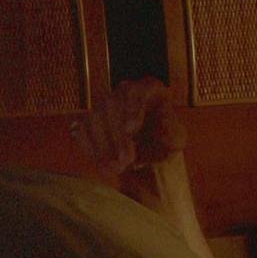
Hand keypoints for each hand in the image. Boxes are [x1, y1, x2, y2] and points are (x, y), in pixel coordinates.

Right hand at [70, 77, 184, 176]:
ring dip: (103, 146)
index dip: (132, 109)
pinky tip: (103, 166)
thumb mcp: (176, 140)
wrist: (149, 154)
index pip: (137, 92)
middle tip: (126, 161)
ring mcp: (103, 103)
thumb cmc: (165, 142)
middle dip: (118, 137)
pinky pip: (81, 130)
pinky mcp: (88, 119)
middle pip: (112, 106)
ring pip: (94, 118)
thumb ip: (172, 133)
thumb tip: (164, 125)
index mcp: (149, 88)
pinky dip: (90, 149)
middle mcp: (124, 91)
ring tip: (117, 169)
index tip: (132, 129)